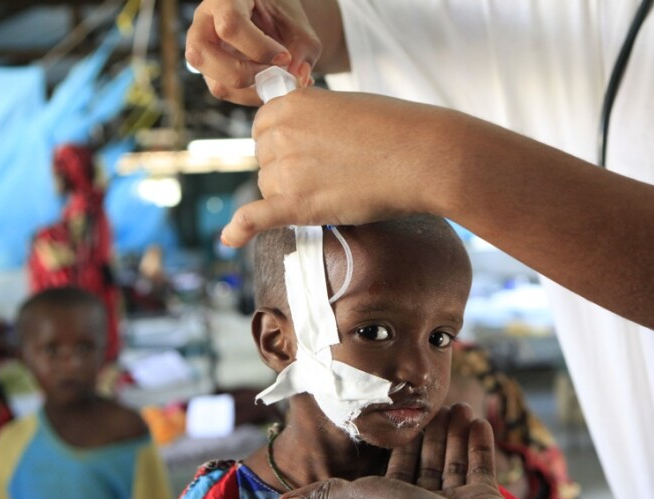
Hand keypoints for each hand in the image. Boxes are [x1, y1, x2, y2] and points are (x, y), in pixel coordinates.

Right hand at [185, 0, 320, 104]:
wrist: (274, 20)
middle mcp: (204, 23)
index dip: (259, 48)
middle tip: (274, 73)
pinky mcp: (211, 72)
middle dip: (245, 74)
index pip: (229, 25)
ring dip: (250, 91)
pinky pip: (225, 91)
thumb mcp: (298, 26)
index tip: (284, 57)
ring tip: (277, 81)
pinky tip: (271, 85)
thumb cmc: (282, 16)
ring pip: (214, 82)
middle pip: (202, 55)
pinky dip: (252, 96)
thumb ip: (303, 50)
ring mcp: (203, 50)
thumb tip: (299, 79)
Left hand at [222, 89, 470, 245]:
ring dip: (293, 194)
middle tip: (333, 171)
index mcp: (289, 104)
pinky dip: (242, 229)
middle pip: (264, 161)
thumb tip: (298, 146)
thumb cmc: (395, 130)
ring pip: (270, 189)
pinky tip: (230, 239)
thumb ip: (312, 120)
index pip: (263, 129)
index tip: (311, 151)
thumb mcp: (344, 106)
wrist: (423, 155)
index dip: (285, 144)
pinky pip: (258, 217)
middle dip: (289, 169)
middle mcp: (280, 133)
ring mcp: (287, 169)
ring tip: (338, 188)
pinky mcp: (298, 204)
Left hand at [271, 405, 522, 498]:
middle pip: (430, 460)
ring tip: (459, 406)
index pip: (399, 465)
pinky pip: (482, 467)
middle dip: (433, 431)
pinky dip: (480, 443)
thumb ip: (323, 497)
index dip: (403, 440)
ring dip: (457, 432)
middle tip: (440, 403)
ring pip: (456, 460)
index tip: (407, 415)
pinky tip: (478, 420)